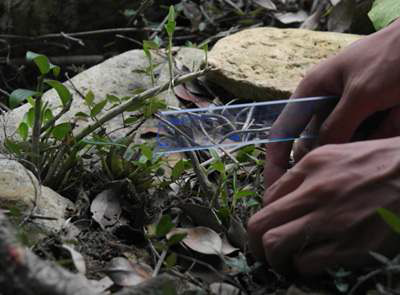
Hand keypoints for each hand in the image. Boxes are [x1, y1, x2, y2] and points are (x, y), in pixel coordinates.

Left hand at [248, 137, 399, 275]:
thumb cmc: (382, 165)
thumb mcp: (339, 155)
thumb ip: (308, 172)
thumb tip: (285, 197)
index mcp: (311, 165)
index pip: (267, 198)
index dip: (266, 218)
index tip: (273, 228)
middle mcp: (315, 190)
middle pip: (261, 222)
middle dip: (256, 242)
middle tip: (265, 252)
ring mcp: (332, 219)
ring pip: (275, 244)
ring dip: (275, 259)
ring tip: (285, 262)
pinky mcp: (352, 246)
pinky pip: (307, 263)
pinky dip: (303, 268)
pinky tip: (312, 264)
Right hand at [264, 19, 399, 190]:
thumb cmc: (392, 57)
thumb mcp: (361, 93)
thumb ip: (337, 127)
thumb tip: (316, 159)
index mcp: (311, 92)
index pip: (283, 132)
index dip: (276, 162)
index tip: (275, 189)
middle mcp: (325, 105)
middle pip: (317, 143)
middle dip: (334, 152)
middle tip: (361, 137)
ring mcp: (348, 113)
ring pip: (344, 145)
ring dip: (365, 141)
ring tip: (388, 114)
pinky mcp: (369, 118)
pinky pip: (366, 141)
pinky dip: (381, 136)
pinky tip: (394, 115)